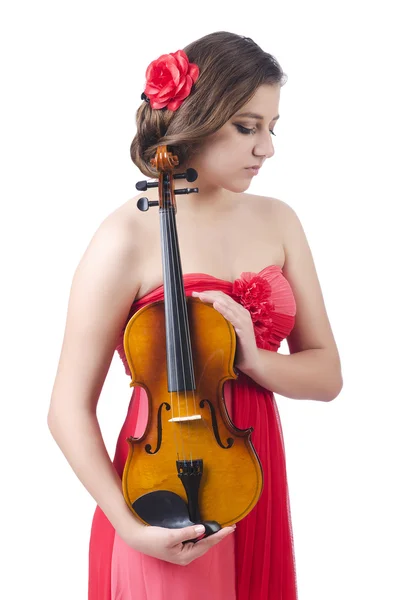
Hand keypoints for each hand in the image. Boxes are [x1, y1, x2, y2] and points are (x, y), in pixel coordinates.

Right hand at [119, 522, 235, 565]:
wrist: (137, 538)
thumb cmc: (152, 538)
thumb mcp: (171, 535)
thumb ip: (188, 532)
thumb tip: (203, 529)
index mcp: (185, 556)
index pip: (207, 544)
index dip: (219, 536)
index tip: (230, 528)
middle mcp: (186, 556)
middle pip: (207, 544)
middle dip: (218, 536)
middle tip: (231, 527)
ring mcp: (182, 551)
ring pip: (202, 543)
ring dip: (211, 535)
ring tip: (222, 528)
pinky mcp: (179, 545)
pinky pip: (195, 540)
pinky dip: (203, 534)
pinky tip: (206, 530)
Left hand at [192, 290, 259, 373]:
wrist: (251, 361)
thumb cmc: (237, 346)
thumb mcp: (226, 330)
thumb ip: (218, 322)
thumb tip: (201, 317)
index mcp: (237, 311)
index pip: (222, 297)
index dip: (208, 293)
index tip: (194, 293)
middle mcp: (241, 312)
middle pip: (223, 298)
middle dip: (208, 294)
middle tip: (194, 293)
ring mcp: (244, 319)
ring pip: (227, 304)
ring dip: (213, 299)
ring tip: (201, 296)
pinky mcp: (244, 328)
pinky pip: (233, 316)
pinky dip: (224, 310)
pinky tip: (216, 305)